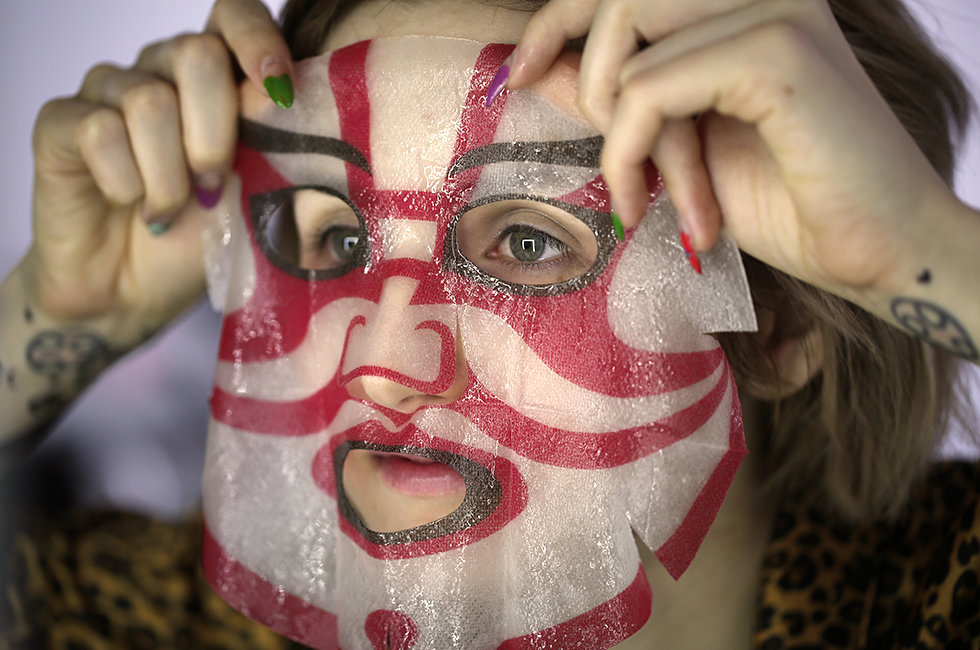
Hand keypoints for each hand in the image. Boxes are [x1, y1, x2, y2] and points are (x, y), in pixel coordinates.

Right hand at [25, 0, 292, 346]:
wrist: (138, 292)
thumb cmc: (204, 241)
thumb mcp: (256, 197)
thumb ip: (276, 148)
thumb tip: (287, 102)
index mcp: (216, 79)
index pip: (233, 14)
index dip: (256, 40)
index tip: (278, 91)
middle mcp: (161, 72)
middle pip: (196, 54)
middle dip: (216, 133)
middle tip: (214, 187)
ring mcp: (108, 92)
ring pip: (148, 101)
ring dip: (170, 175)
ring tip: (171, 211)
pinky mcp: (62, 124)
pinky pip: (99, 130)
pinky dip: (126, 183)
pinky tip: (132, 206)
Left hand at [506, 0, 965, 300]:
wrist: (880, 253)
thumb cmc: (790, 205)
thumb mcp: (677, 145)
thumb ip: (615, 98)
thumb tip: (537, 64)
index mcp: (741, 5)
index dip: (558, 19)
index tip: (516, 72)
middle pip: (615, 1)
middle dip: (591, 90)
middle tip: (624, 170)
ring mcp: (773, 11)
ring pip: (627, 50)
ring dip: (626, 139)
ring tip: (658, 198)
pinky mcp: (776, 52)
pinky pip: (648, 91)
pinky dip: (636, 153)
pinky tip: (676, 207)